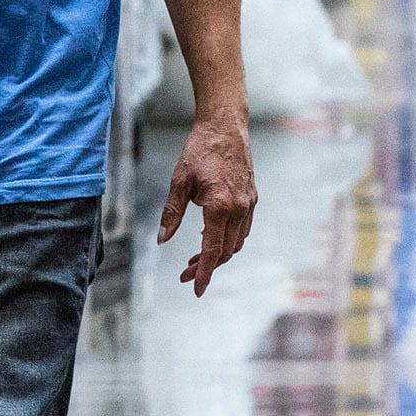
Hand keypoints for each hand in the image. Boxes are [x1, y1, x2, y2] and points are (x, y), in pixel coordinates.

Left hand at [159, 114, 257, 295]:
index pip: (213, 249)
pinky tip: (211, 239)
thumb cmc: (200, 151)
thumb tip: (163, 240)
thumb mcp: (179, 181)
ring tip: (195, 260)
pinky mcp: (252, 199)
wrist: (225, 127)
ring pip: (236, 242)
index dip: (205, 272)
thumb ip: (172, 213)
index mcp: (220, 205)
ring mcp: (249, 204)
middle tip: (185, 273)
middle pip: (226, 251)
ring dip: (218, 255)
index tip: (196, 289)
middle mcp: (239, 208)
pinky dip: (228, 241)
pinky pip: (243, 230)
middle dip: (207, 266)